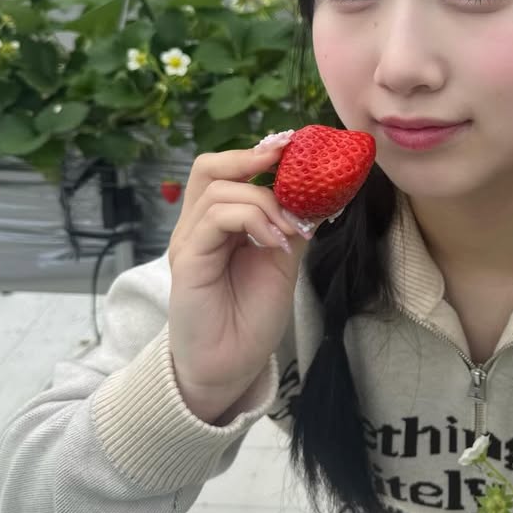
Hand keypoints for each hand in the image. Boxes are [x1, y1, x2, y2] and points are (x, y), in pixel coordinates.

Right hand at [166, 139, 326, 421]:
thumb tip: (323, 192)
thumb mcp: (283, 260)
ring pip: (219, 189)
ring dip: (265, 201)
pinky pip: (216, 218)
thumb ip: (294, 224)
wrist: (231, 365)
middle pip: (209, 167)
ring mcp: (189, 241)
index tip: (298, 148)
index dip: (260, 155)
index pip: (229, 170)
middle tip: (288, 161)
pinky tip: (276, 241)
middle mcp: (198, 226)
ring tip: (291, 230)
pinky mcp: (188, 260)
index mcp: (219, 223)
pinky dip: (252, 219)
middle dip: (251, 157)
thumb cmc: (252, 316)